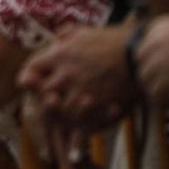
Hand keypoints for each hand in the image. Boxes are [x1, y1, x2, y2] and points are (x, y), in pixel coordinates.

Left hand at [17, 25, 134, 133]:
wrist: (139, 53)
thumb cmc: (112, 40)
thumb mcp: (84, 31)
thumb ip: (66, 35)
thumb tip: (57, 37)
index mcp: (61, 54)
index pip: (33, 67)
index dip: (29, 76)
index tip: (29, 81)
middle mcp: (68, 72)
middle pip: (43, 90)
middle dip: (41, 96)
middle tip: (45, 101)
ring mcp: (83, 89)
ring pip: (61, 109)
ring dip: (60, 114)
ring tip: (61, 118)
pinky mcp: (100, 103)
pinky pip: (82, 121)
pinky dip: (78, 130)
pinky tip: (76, 137)